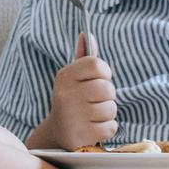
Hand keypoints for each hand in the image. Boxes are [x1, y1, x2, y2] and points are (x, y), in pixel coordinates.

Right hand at [41, 33, 117, 149]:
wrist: (57, 133)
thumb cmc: (73, 100)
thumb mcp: (75, 78)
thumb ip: (85, 58)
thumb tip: (87, 34)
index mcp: (65, 76)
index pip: (97, 64)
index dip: (104, 73)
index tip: (98, 79)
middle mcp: (65, 94)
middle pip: (108, 88)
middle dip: (107, 96)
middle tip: (94, 101)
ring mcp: (72, 115)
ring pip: (111, 108)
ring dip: (107, 113)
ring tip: (92, 115)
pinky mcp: (80, 134)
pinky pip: (111, 127)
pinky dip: (106, 128)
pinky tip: (93, 127)